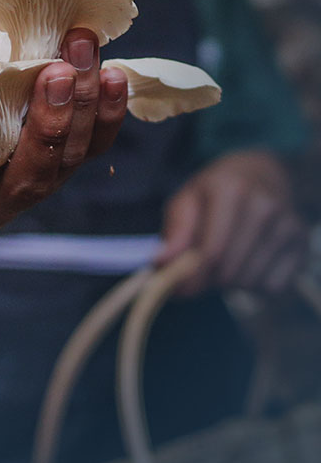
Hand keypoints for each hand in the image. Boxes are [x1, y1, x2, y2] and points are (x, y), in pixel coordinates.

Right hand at [0, 28, 127, 228]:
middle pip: (25, 182)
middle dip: (45, 130)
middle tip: (55, 74)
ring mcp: (32, 177)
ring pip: (66, 161)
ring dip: (80, 106)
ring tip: (82, 51)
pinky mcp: (65, 156)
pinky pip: (93, 144)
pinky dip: (106, 110)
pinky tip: (112, 75)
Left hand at [156, 151, 308, 296]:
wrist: (261, 174)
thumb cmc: (215, 192)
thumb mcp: (187, 200)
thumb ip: (174, 231)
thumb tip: (160, 262)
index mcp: (230, 189)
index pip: (211, 251)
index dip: (190, 277)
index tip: (176, 289)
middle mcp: (264, 205)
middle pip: (229, 270)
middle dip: (207, 279)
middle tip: (198, 270)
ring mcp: (288, 225)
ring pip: (250, 282)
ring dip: (230, 282)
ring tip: (224, 259)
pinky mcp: (302, 244)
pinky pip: (273, 286)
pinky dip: (255, 285)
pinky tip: (248, 262)